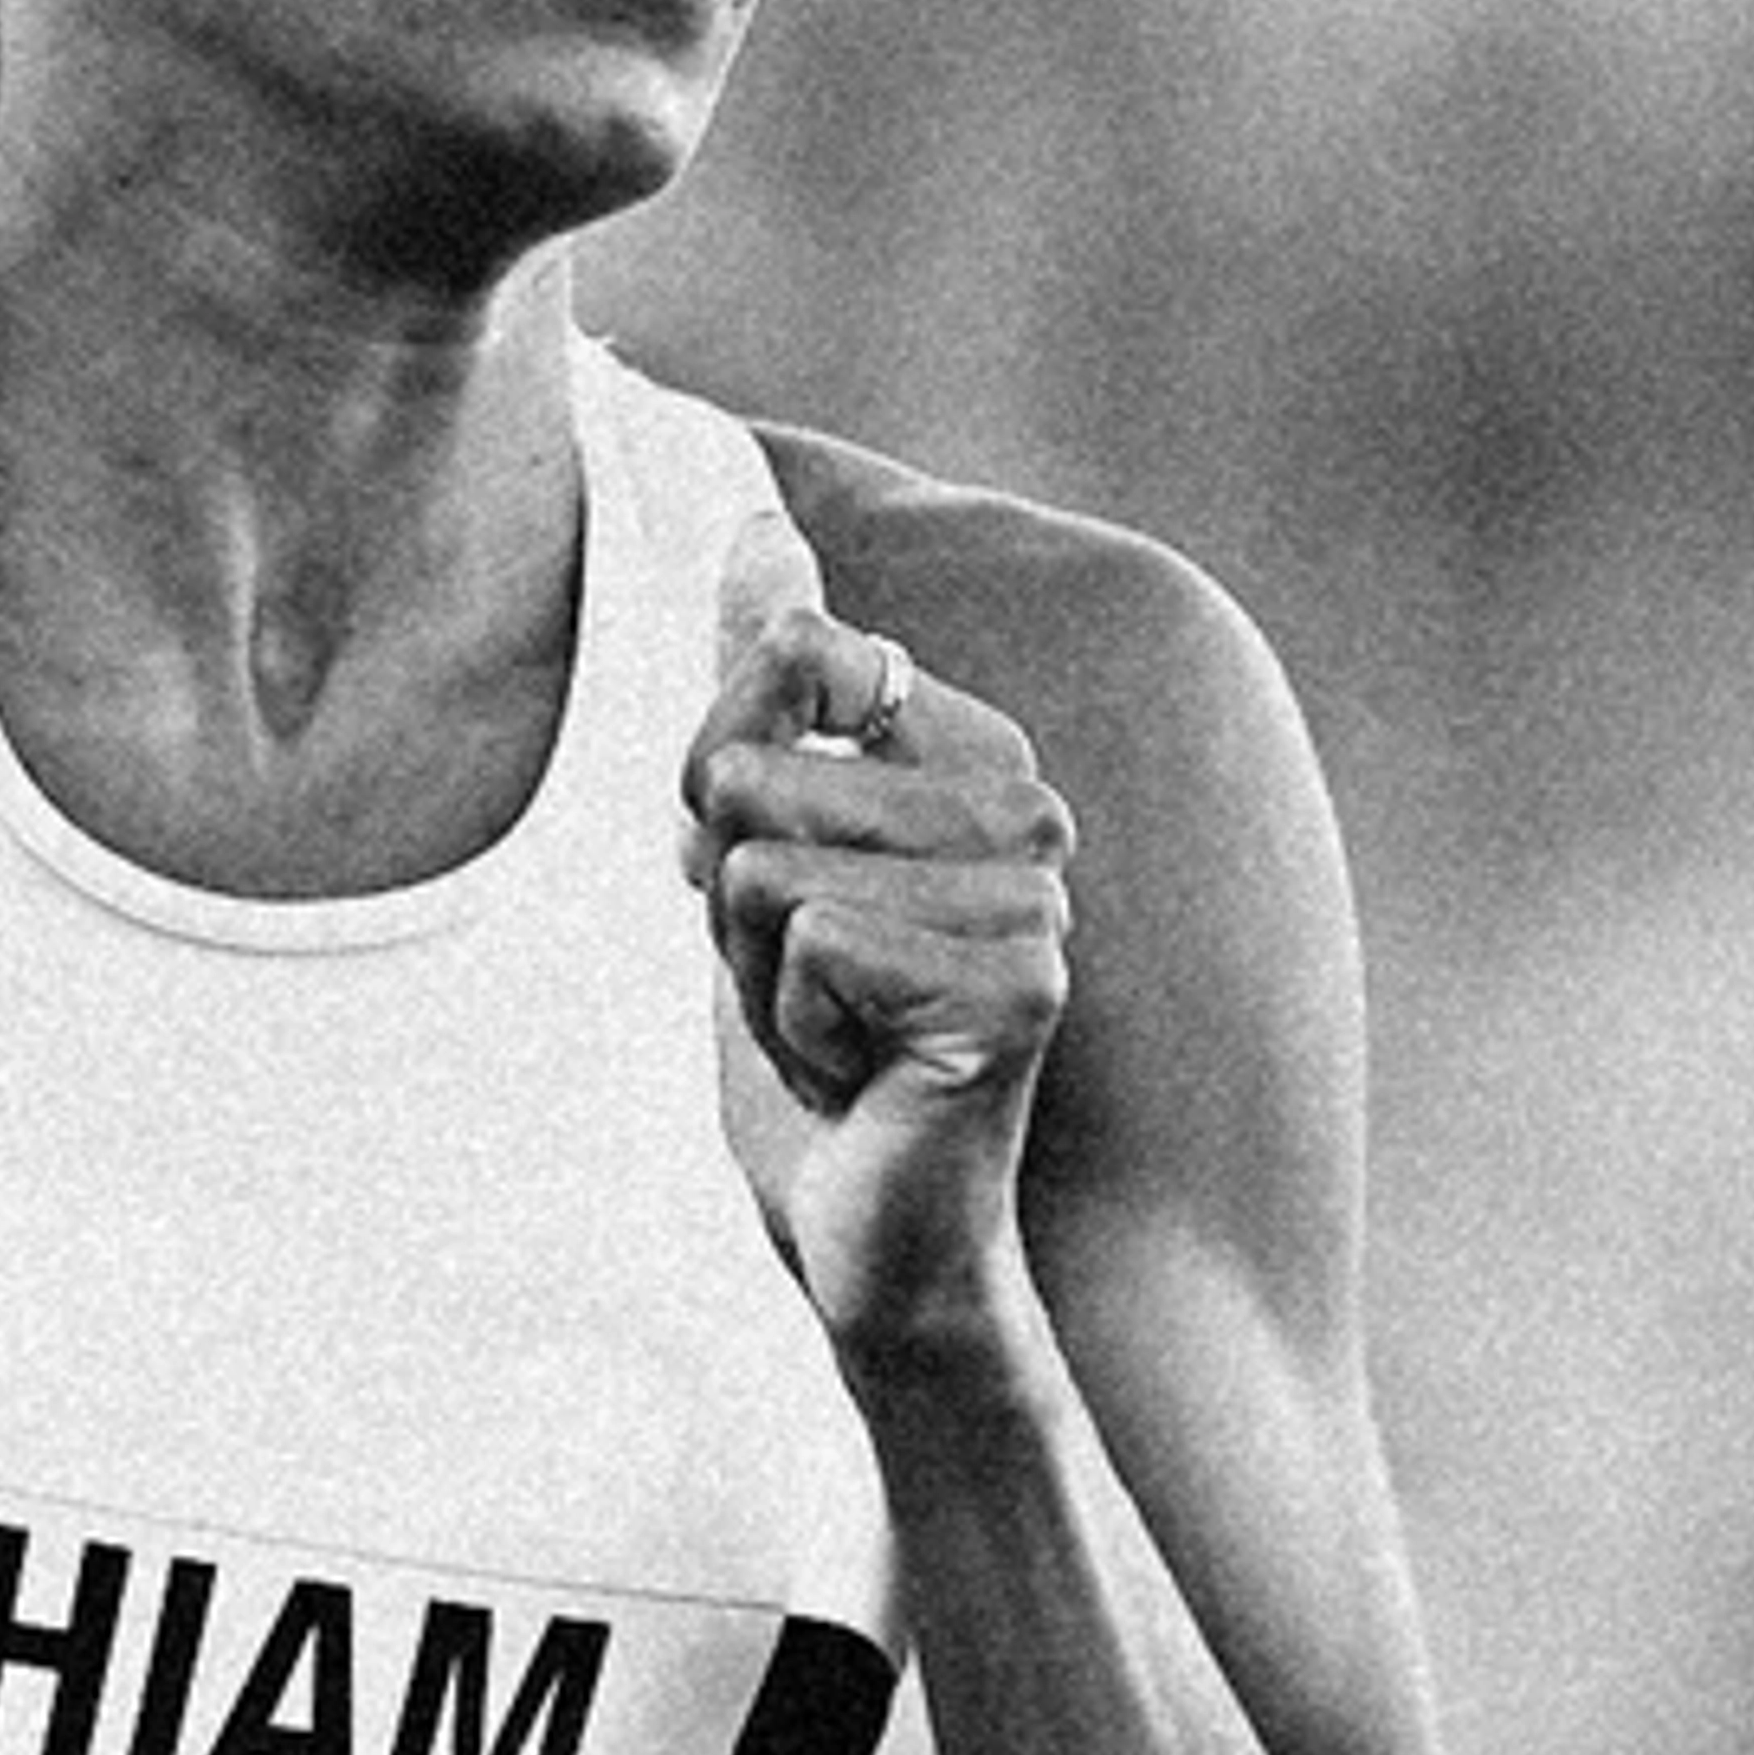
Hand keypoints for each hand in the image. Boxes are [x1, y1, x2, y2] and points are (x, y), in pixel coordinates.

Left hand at [682, 513, 1074, 1352]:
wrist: (868, 1234)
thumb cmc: (817, 1047)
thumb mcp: (754, 849)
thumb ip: (757, 691)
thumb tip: (756, 520)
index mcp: (976, 753)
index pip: (784, 666)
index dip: (722, 799)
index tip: (789, 898)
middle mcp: (1028, 806)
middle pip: (744, 774)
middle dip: (729, 908)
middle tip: (812, 993)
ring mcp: (1032, 897)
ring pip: (761, 865)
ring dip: (757, 978)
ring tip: (838, 1037)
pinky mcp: (1014, 985)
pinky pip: (805, 941)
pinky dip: (792, 1030)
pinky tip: (863, 1080)